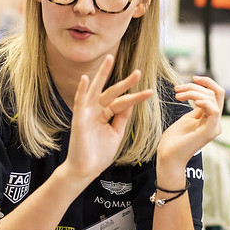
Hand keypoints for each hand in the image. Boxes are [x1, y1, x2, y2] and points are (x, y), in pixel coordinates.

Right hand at [65, 54, 152, 182]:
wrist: (85, 170)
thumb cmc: (98, 154)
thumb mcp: (116, 134)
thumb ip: (122, 118)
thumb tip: (131, 103)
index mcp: (105, 114)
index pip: (122, 102)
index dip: (136, 97)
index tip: (150, 92)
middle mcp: (96, 110)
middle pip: (111, 92)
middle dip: (125, 82)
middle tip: (138, 72)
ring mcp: (87, 113)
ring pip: (96, 90)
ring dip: (102, 74)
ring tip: (109, 59)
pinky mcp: (79, 119)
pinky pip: (80, 101)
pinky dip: (82, 89)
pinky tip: (87, 78)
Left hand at [156, 76, 223, 174]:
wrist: (168, 157)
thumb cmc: (174, 140)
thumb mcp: (186, 119)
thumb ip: (197, 108)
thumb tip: (199, 95)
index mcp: (210, 118)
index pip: (216, 94)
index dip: (206, 83)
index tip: (192, 77)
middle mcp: (215, 122)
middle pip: (214, 94)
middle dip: (195, 87)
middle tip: (177, 90)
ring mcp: (214, 127)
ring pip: (212, 99)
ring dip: (193, 92)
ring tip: (178, 96)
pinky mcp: (209, 131)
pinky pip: (214, 111)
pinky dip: (205, 103)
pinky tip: (193, 102)